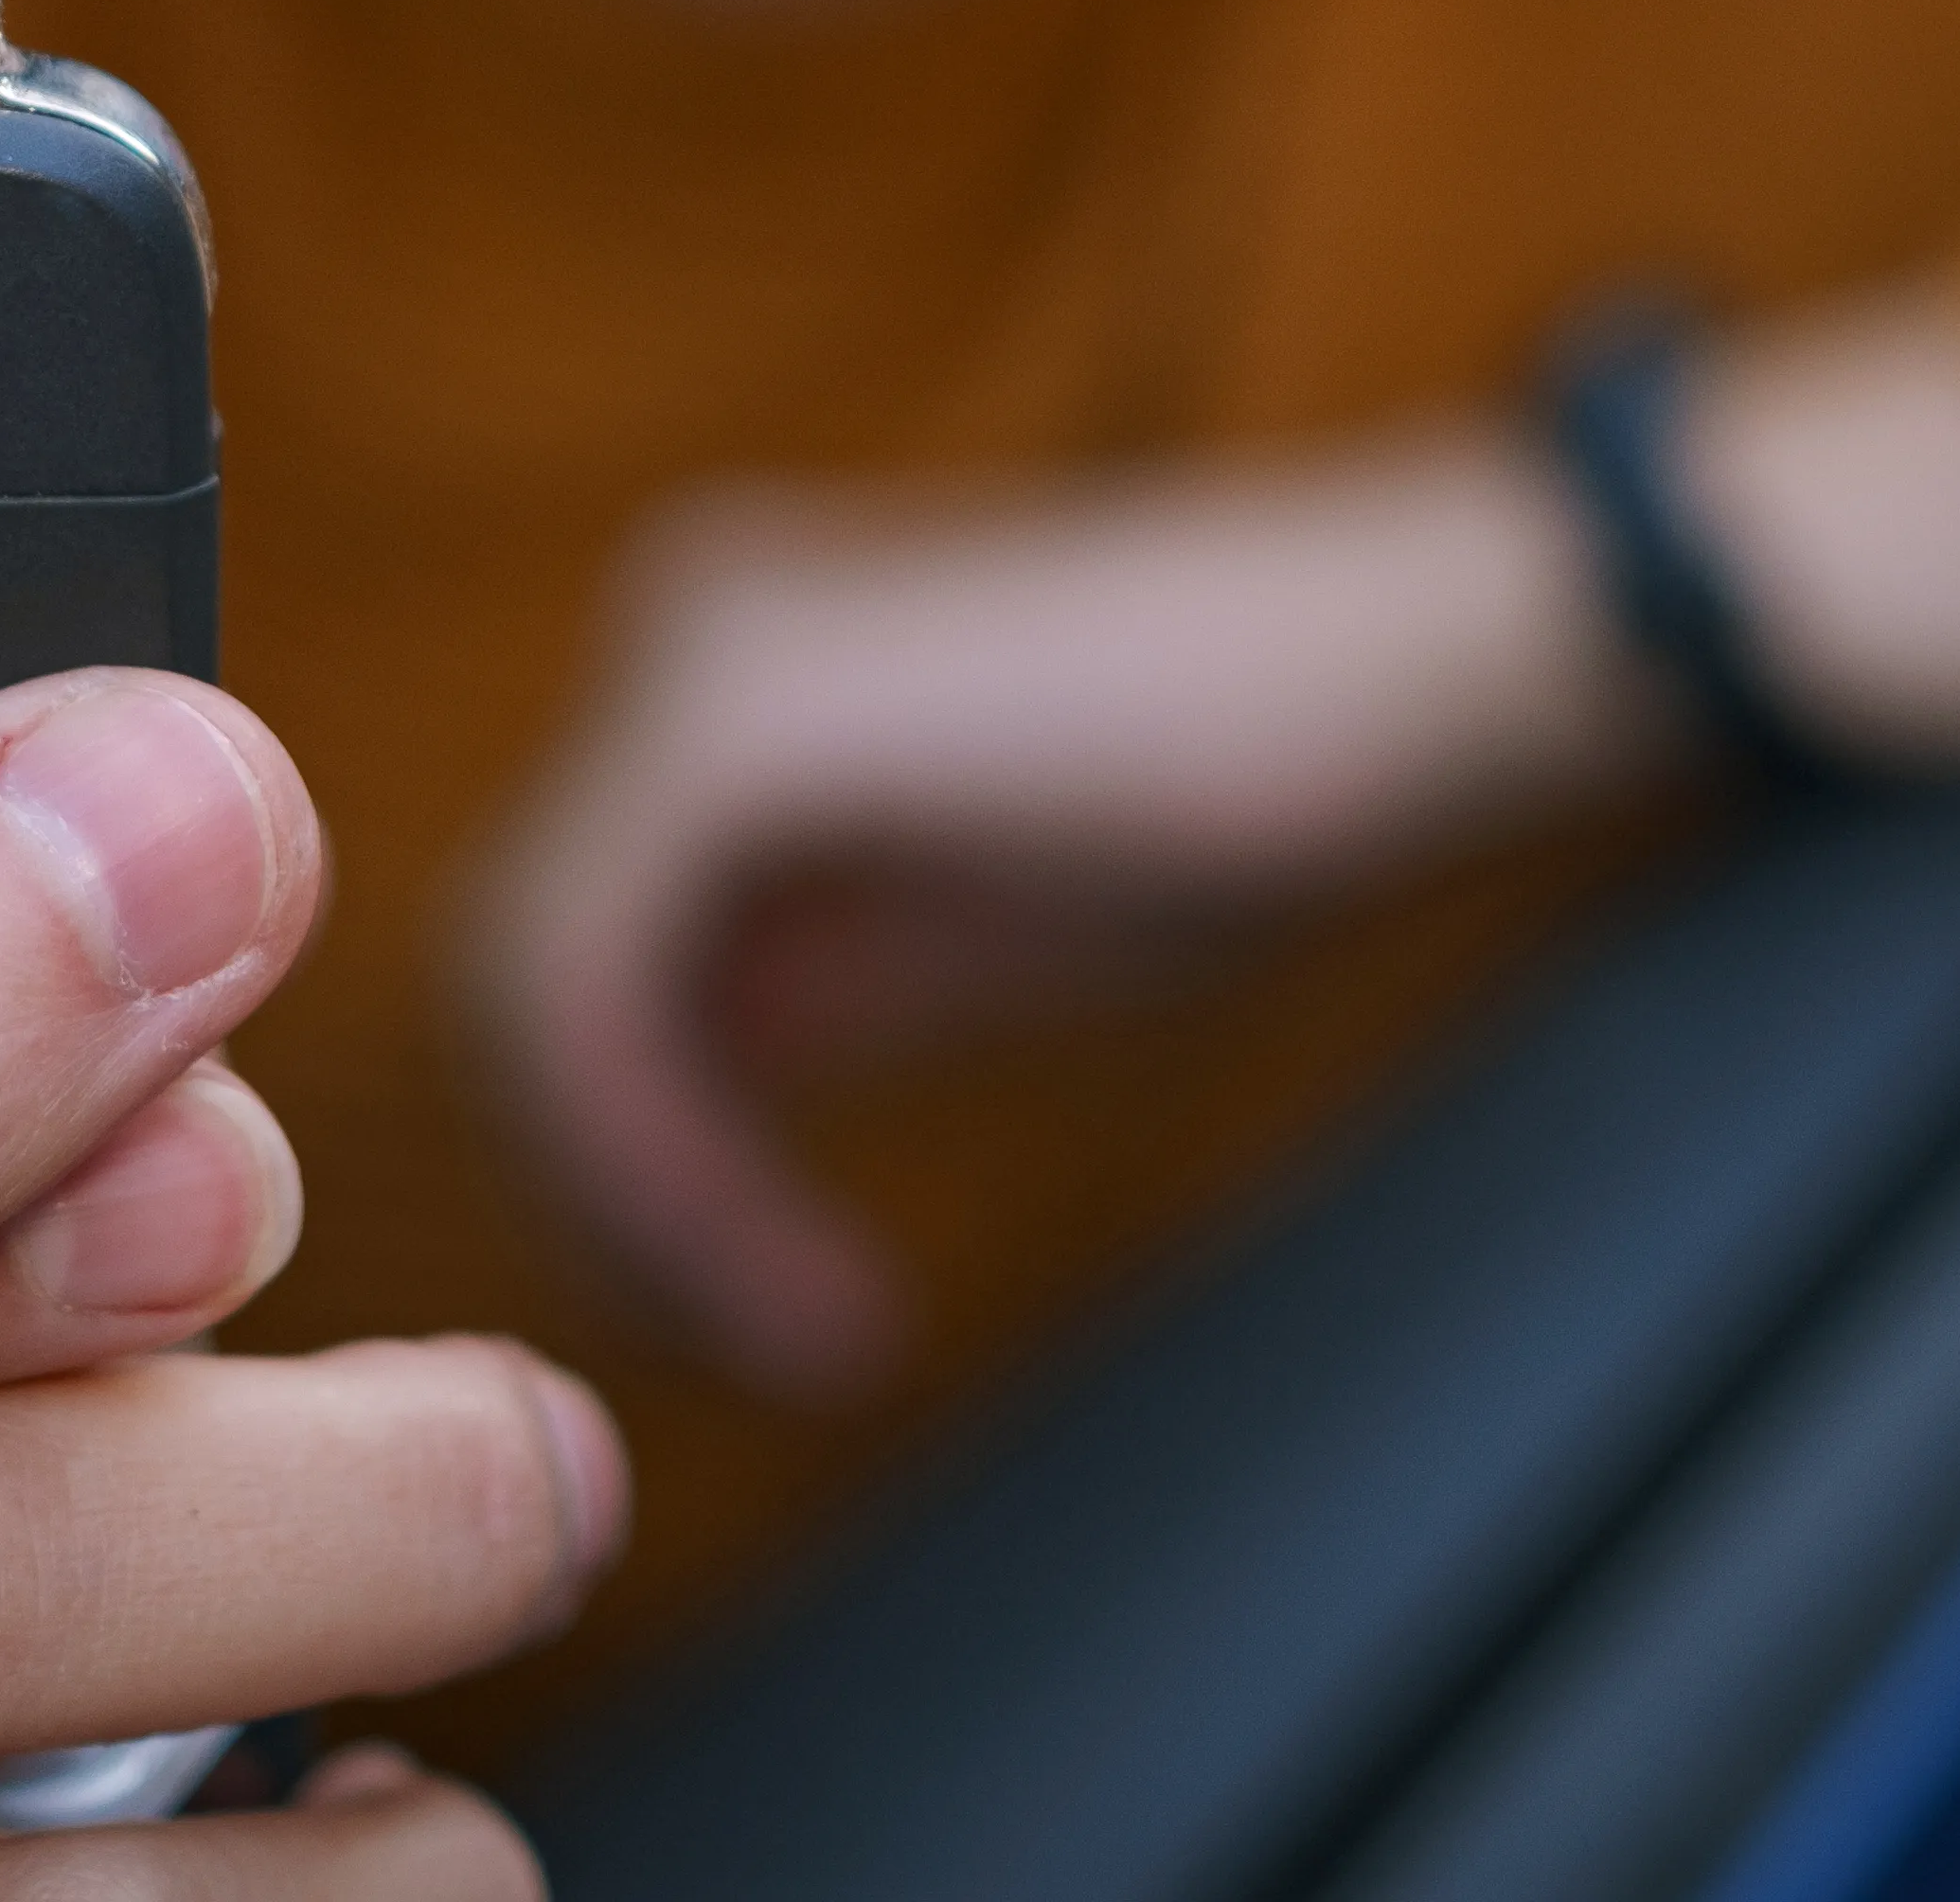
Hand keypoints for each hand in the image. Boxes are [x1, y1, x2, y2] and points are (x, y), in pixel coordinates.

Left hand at [470, 291, 1959, 1392]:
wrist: (1429, 666)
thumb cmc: (1251, 787)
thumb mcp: (970, 923)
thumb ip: (800, 988)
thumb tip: (661, 1121)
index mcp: (731, 647)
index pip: (582, 933)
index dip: (635, 1155)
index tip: (774, 1309)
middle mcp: (682, 615)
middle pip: (531, 967)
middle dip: (624, 1195)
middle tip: (784, 1344)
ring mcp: (693, 647)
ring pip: (535, 992)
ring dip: (653, 1209)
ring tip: (814, 1334)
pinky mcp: (735, 717)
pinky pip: (595, 995)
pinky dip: (675, 1170)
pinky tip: (808, 1277)